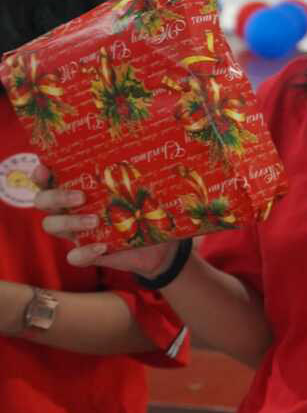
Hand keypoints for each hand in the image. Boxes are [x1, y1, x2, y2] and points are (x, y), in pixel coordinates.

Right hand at [31, 164, 179, 277]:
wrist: (158, 247)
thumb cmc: (144, 209)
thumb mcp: (141, 190)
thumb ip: (138, 176)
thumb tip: (157, 155)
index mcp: (78, 189)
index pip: (49, 179)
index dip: (41, 174)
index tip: (44, 169)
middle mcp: (70, 209)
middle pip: (42, 201)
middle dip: (56, 197)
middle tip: (80, 197)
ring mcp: (76, 232)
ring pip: (51, 226)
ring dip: (69, 222)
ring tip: (94, 220)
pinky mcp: (87, 254)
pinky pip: (73, 256)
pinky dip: (84, 252)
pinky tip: (102, 247)